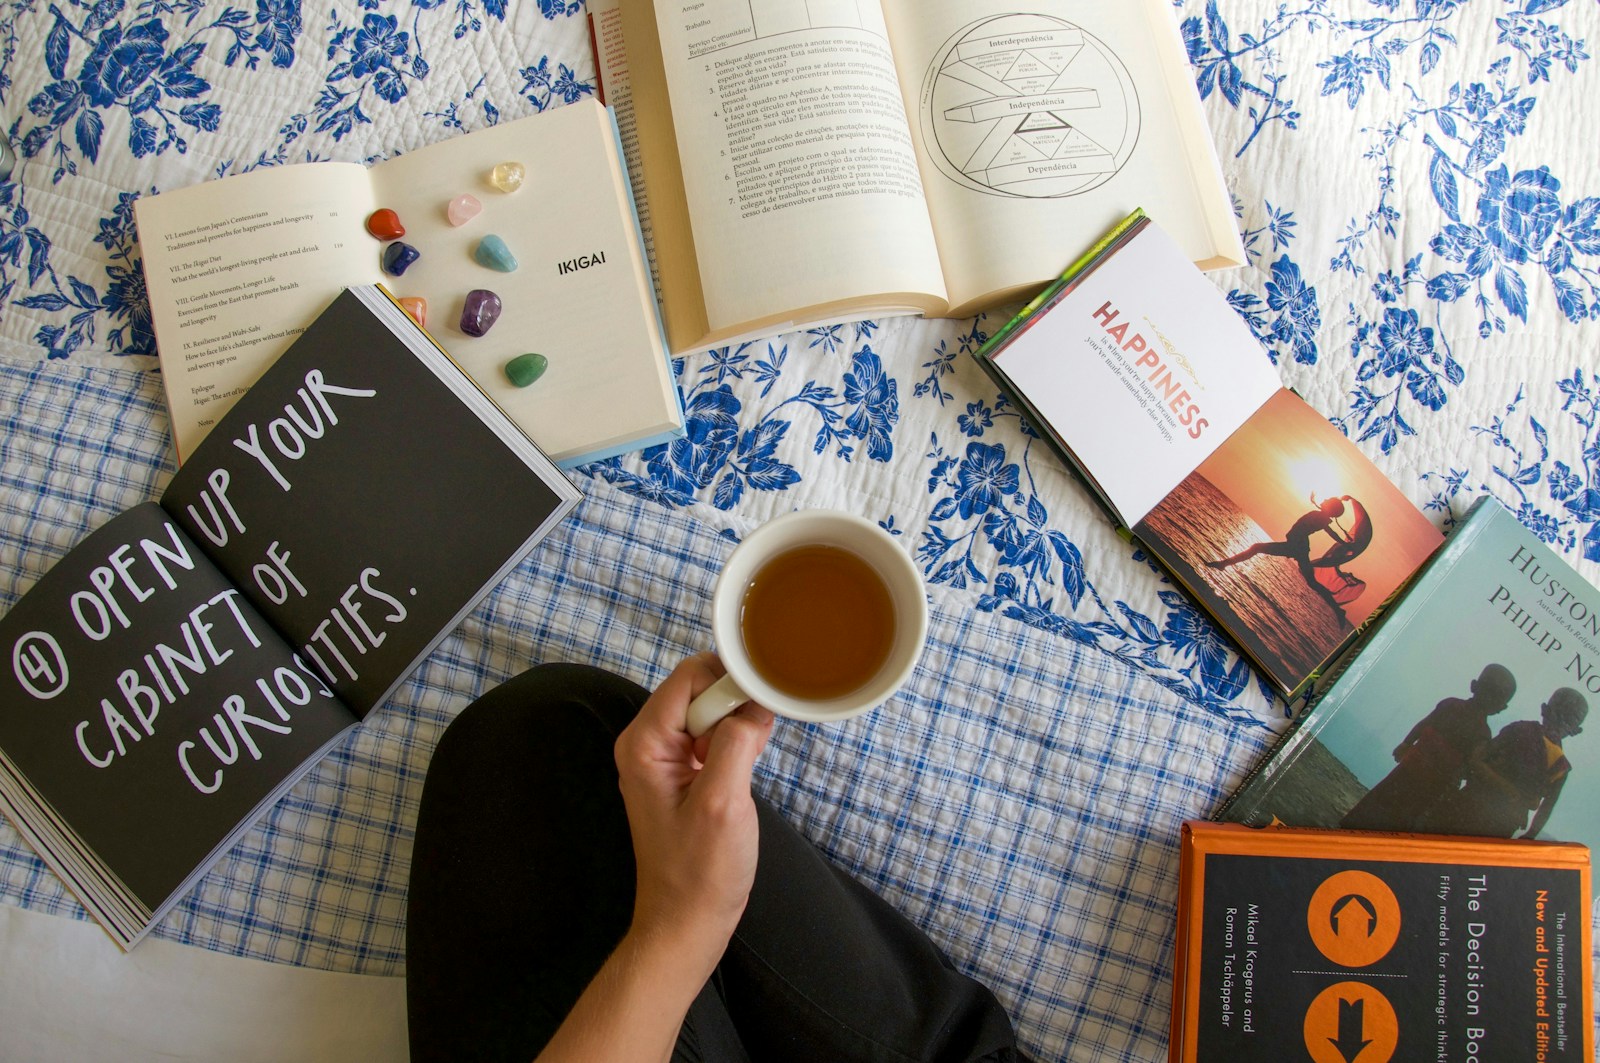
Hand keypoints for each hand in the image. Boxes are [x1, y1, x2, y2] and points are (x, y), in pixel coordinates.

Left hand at [614, 652, 774, 974]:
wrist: (685, 923)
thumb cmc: (699, 874)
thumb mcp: (723, 803)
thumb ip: (737, 741)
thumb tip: (755, 700)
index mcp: (644, 743)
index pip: (689, 676)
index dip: (729, 681)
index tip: (762, 702)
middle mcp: (646, 743)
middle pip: (699, 689)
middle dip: (736, 705)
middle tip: (757, 743)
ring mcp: (662, 759)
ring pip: (709, 712)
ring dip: (738, 726)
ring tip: (749, 764)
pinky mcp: (681, 773)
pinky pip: (712, 736)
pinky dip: (735, 743)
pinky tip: (746, 769)